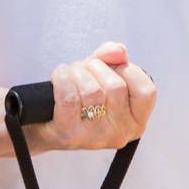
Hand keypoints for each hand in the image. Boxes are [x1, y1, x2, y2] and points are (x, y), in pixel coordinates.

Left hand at [29, 42, 156, 152]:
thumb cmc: (78, 98)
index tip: (112, 68)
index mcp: (135, 122)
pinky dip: (62, 79)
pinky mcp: (70, 135)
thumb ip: (112, 58)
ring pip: (92, 91)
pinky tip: (58, 78)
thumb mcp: (100, 75)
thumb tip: (119, 51)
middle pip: (115, 86)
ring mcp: (95, 137)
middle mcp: (119, 133)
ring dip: (76, 72)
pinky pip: (69, 97)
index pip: (146, 90)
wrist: (42, 122)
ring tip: (69, 74)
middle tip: (83, 69)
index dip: (128, 70)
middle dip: (95, 67)